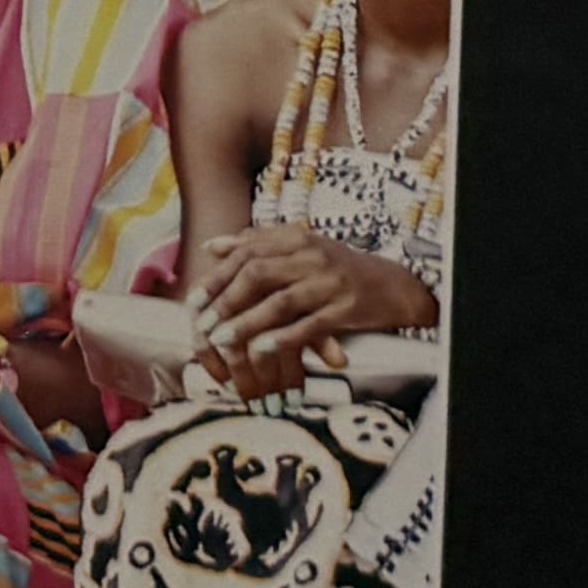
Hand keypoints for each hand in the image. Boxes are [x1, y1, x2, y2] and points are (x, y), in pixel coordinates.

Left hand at [190, 224, 433, 395]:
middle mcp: (312, 255)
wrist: (393, 285)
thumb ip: (257, 245)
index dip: (217, 276)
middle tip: (203, 323)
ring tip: (222, 340)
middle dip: (226, 300)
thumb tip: (211, 247)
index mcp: (297, 237)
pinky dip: (282, 338)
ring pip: (280, 302)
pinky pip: (309, 325)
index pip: (248, 252)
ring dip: (247, 322)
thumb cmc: (338, 268)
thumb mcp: (301, 247)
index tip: (194, 299)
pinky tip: (261, 350)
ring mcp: (330, 282)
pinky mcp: (345, 309)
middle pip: (259, 273)